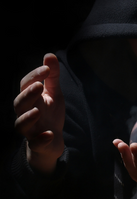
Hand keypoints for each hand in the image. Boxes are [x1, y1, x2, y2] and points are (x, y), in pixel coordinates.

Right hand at [14, 53, 64, 173]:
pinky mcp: (38, 144)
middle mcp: (27, 114)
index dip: (35, 76)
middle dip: (28, 95)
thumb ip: (52, 77)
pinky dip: (41, 139)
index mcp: (31, 100)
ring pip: (21, 125)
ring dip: (27, 118)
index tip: (47, 68)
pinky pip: (36, 144)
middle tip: (39, 86)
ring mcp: (31, 130)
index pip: (26, 85)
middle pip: (19, 104)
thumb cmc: (50, 114)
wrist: (53, 141)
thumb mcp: (54, 94)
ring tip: (37, 111)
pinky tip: (50, 134)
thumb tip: (49, 55)